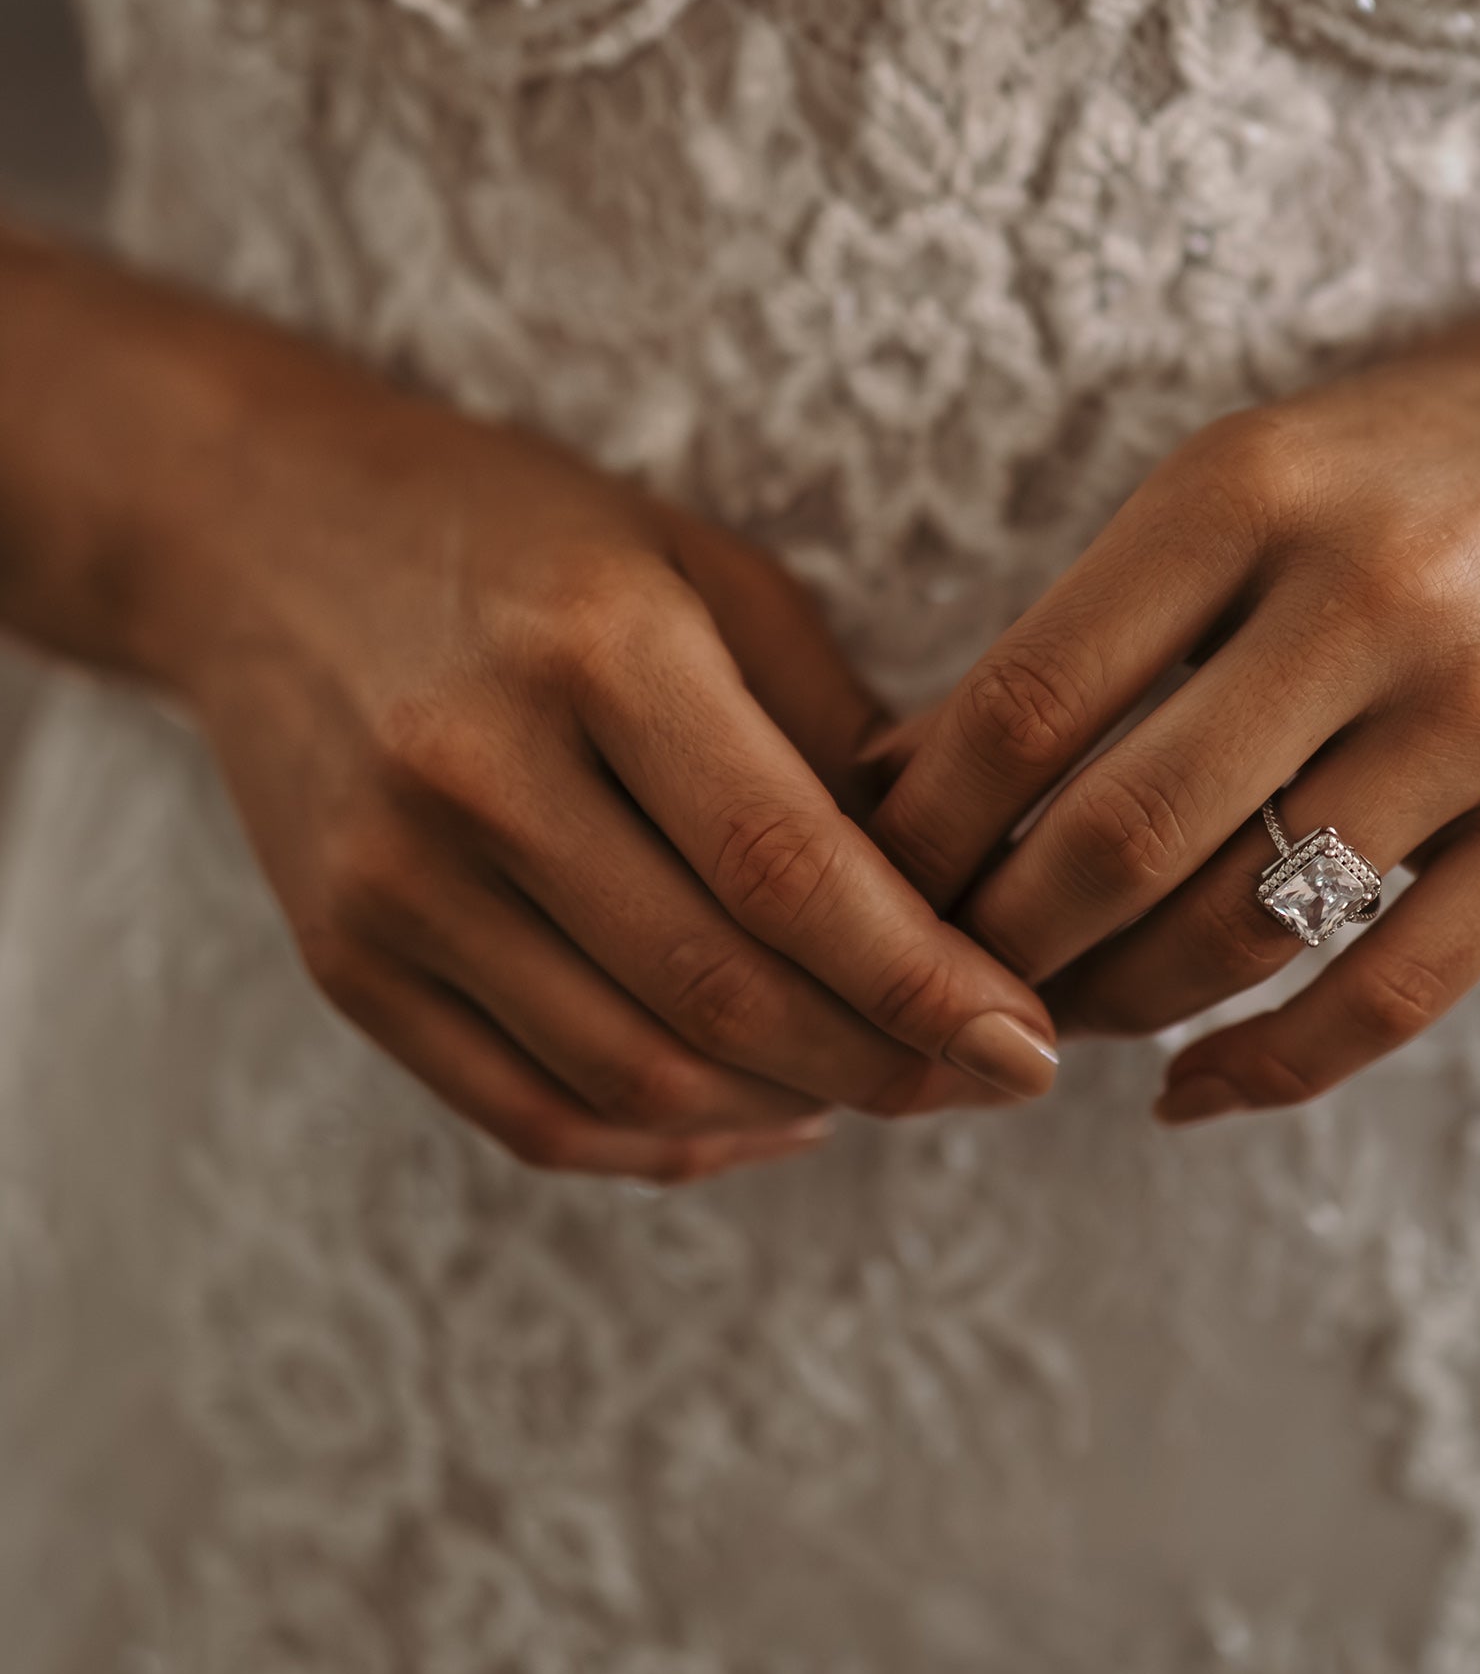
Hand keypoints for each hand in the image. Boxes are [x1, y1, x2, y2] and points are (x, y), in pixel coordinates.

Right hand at [135, 325, 1058, 1181]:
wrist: (256, 532)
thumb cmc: (525, 538)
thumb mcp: (700, 567)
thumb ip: (830, 723)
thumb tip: (969, 893)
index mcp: (595, 646)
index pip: (786, 865)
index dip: (921, 978)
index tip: (1028, 1041)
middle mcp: (476, 770)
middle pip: (717, 992)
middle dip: (884, 1063)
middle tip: (988, 1078)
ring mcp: (392, 881)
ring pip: (630, 1076)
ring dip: (788, 1108)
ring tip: (887, 1085)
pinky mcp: (343, 961)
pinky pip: (527, 1111)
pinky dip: (665, 1141)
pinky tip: (759, 1114)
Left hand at [873, 271, 1479, 1121]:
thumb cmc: (1421, 462)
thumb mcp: (1247, 475)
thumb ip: (1091, 621)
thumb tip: (889, 781)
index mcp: (1248, 490)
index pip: (1027, 701)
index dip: (923, 826)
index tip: (868, 885)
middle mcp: (1366, 597)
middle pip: (1118, 834)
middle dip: (1000, 940)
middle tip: (945, 982)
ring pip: (1242, 929)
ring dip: (1118, 1004)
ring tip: (1057, 1017)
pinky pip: (1389, 994)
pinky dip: (1266, 1066)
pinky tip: (1187, 1089)